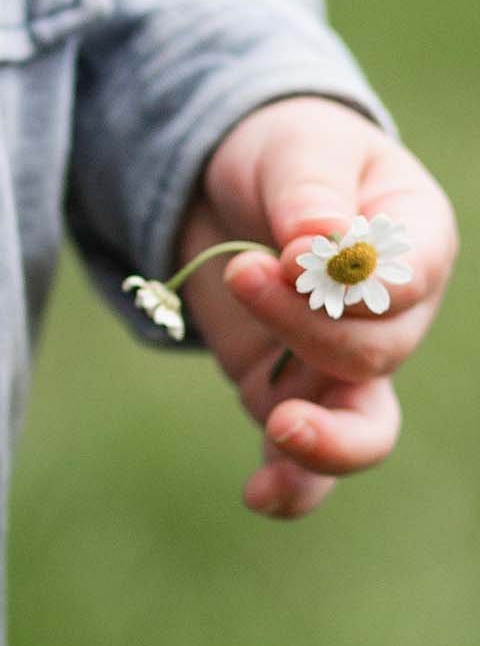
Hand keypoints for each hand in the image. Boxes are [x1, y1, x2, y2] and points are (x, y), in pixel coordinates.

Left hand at [174, 96, 455, 519]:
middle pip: (375, 351)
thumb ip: (310, 192)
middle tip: (241, 270)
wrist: (230, 179)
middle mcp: (392, 316)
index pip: (410, 278)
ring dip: (328, 439)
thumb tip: (319, 238)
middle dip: (304, 322)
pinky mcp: (285, 392)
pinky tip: (259, 496)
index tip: (287, 250)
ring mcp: (340, 364)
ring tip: (282, 428)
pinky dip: (291, 484)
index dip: (353, 278)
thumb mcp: (297, 148)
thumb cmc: (285, 153)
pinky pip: (303, 457)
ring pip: (363, 426)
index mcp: (414, 244)